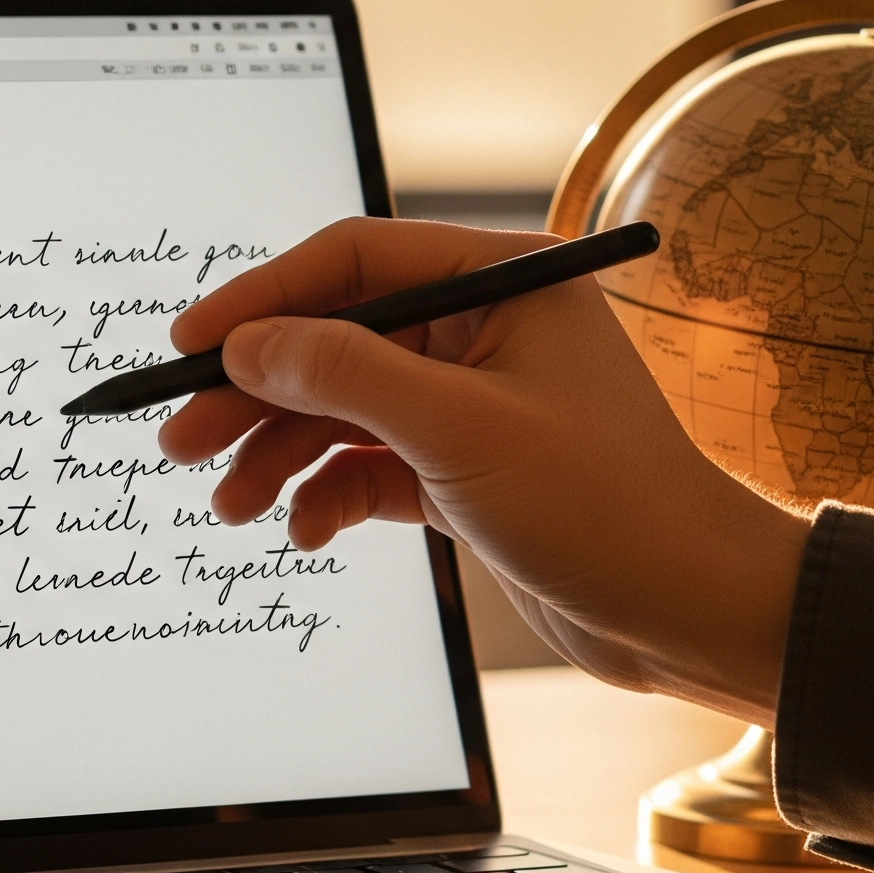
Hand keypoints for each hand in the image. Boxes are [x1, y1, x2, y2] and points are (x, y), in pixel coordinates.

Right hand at [157, 217, 809, 719]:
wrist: (692, 612)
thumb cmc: (608, 507)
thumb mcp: (460, 432)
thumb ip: (345, 374)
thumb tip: (247, 344)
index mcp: (502, 282)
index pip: (353, 260)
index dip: (261, 299)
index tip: (188, 343)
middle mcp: (485, 331)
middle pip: (334, 338)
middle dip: (254, 392)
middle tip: (182, 438)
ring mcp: (474, 402)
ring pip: (342, 408)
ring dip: (278, 452)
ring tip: (229, 504)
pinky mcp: (468, 470)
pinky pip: (369, 465)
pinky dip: (327, 493)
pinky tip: (305, 530)